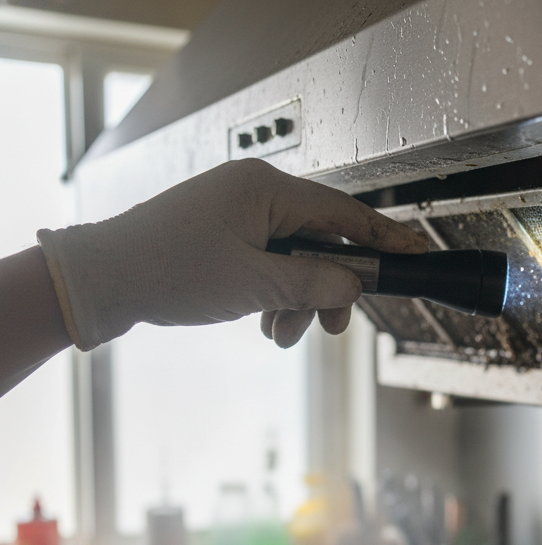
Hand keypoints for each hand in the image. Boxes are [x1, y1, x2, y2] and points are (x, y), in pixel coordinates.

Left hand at [37, 158, 427, 348]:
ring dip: (298, 299)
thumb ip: (314, 284)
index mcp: (265, 188)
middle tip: (333, 324)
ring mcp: (237, 210)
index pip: (343, 213)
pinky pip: (270, 261)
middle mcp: (254, 191)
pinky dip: (274, 294)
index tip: (413, 253)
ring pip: (295, 257)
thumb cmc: (165, 271)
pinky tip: (263, 320)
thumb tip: (353, 286)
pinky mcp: (224, 232)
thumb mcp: (254, 285)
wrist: (101, 280)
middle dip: (328, 287)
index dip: (383, 237)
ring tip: (280, 332)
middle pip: (321, 240)